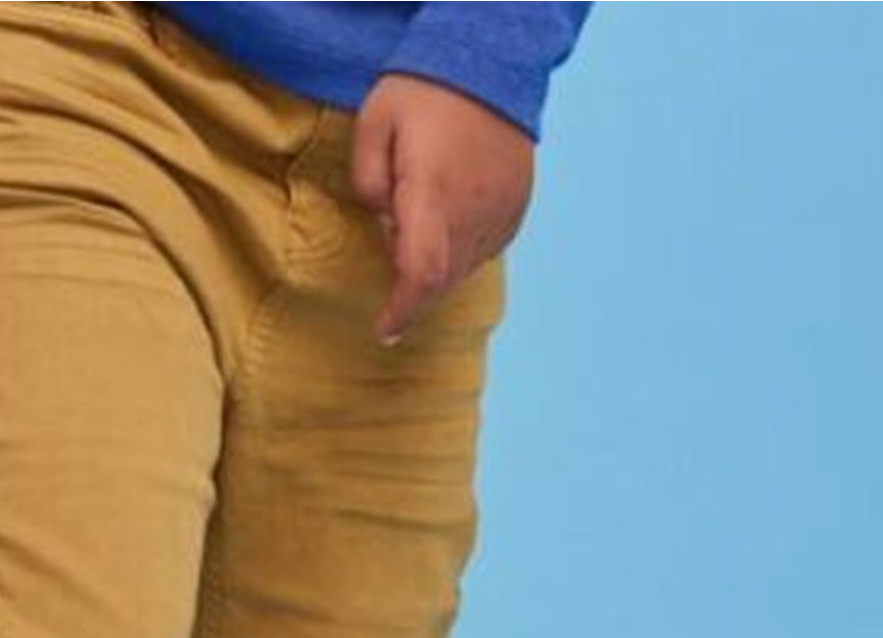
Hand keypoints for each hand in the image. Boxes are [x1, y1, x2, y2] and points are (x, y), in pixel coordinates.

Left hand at [350, 77, 533, 345]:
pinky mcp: (516, 209)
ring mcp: (501, 212)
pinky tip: (450, 217)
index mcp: (433, 194)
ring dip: (438, 266)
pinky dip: (462, 250)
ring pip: (464, 268)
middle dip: (413, 287)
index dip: (403, 310)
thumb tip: (385, 223)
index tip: (385, 331)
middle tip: (397, 247)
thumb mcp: (372, 124)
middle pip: (441, 280)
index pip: (421, 274)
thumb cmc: (423, 91)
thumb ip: (366, 183)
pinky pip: (485, 249)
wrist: (489, 61)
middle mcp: (473, 212)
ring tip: (423, 219)